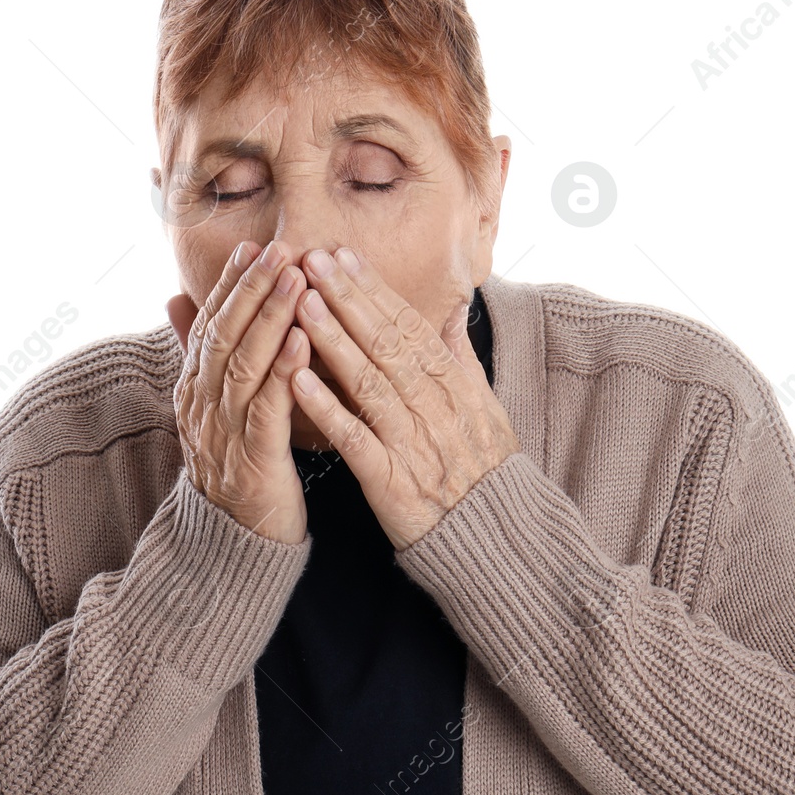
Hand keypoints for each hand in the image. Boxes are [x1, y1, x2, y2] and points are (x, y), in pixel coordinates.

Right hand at [166, 239, 312, 544]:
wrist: (234, 542)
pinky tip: (304, 341)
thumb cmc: (238, 465)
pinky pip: (266, 409)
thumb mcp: (215, 407)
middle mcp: (202, 405)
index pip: (210, 324)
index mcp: (194, 389)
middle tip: (279, 248)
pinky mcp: (252, 460)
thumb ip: (204, 356)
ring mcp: (223, 433)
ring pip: (243, 365)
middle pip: (224, 335)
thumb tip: (177, 301)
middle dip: (252, 288)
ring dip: (270, 319)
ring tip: (295, 280)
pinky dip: (284, 371)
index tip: (254, 246)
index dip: (231, 284)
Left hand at [287, 246, 519, 548]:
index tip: (344, 256)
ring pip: (369, 382)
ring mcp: (413, 443)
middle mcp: (435, 407)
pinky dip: (327, 408)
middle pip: (386, 344)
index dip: (374, 290)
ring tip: (300, 305)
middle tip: (313, 261)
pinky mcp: (391, 481)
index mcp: (455, 385)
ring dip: (333, 341)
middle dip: (347, 300)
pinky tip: (297, 379)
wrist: (497, 538)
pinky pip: (355, 439)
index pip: (409, 326)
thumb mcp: (486, 406)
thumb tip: (455, 305)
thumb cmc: (486, 470)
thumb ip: (461, 354)